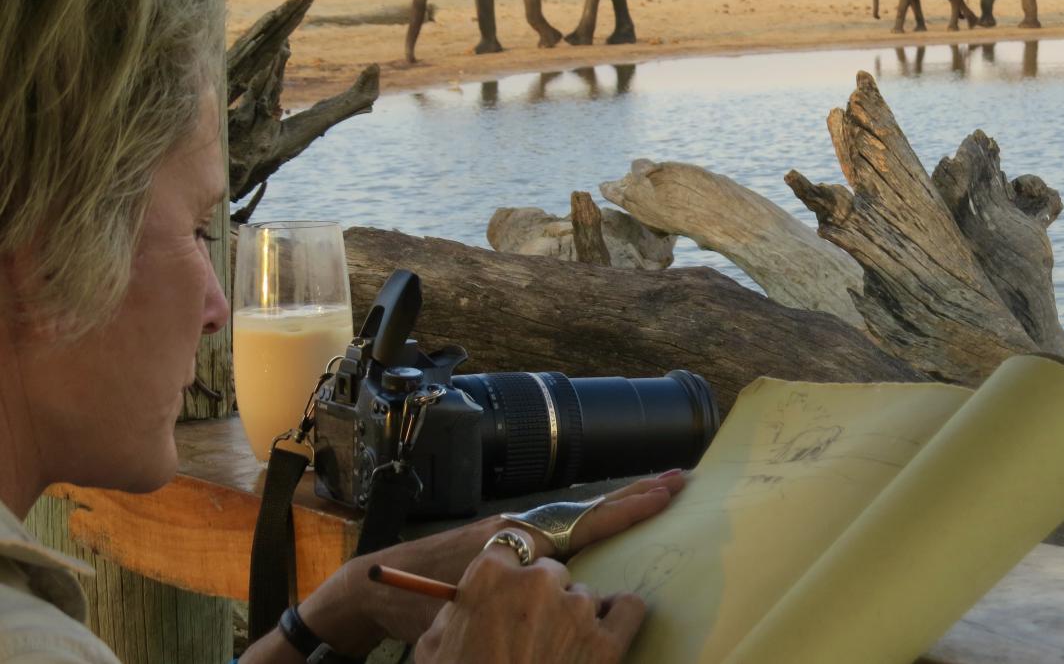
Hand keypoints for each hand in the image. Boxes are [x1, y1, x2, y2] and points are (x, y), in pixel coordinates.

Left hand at [262, 471, 685, 655]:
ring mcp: (515, 535)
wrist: (373, 585)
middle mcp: (520, 528)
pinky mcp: (507, 545)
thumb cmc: (412, 595)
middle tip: (680, 478)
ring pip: (578, 518)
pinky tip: (609, 528)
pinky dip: (591, 525)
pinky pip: (561, 532)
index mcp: (515, 536)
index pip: (584, 518)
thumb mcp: (463, 594)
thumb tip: (553, 584)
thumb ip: (503, 587)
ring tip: (656, 496)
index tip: (665, 489)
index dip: (627, 507)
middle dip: (634, 496)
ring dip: (616, 508)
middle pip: (589, 508)